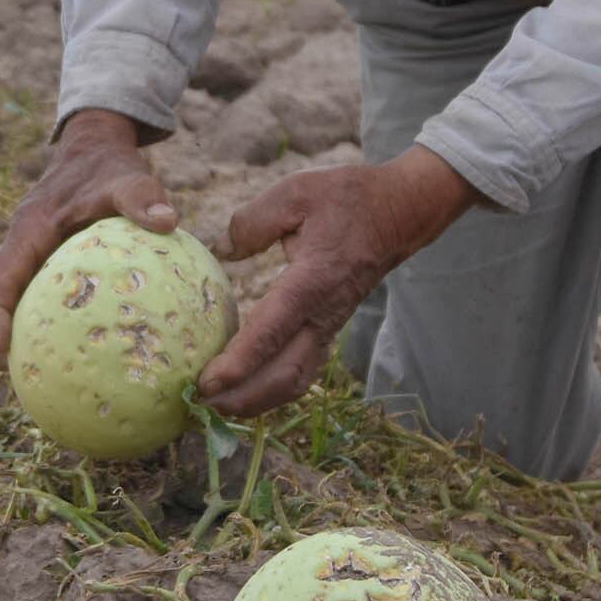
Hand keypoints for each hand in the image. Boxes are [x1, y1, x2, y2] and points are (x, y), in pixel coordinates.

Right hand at [0, 109, 175, 361]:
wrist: (95, 147)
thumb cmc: (108, 165)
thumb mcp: (127, 176)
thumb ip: (142, 197)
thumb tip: (167, 221)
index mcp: (29, 232)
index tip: (2, 352)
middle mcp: (23, 248)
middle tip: (20, 380)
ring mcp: (33, 257)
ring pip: (13, 303)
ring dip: (19, 337)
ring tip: (44, 378)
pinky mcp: (48, 264)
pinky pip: (39, 299)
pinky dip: (47, 326)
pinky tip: (81, 352)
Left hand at [197, 148, 480, 416]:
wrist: (400, 212)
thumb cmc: (347, 198)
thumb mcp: (296, 192)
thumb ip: (253, 221)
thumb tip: (224, 249)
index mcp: (313, 280)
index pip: (271, 331)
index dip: (239, 362)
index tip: (207, 382)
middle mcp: (324, 313)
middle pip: (285, 374)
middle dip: (243, 397)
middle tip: (200, 405)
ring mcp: (330, 325)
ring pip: (296, 379)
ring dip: (257, 400)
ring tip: (217, 408)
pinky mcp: (329, 328)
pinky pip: (301, 369)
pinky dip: (272, 388)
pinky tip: (244, 391)